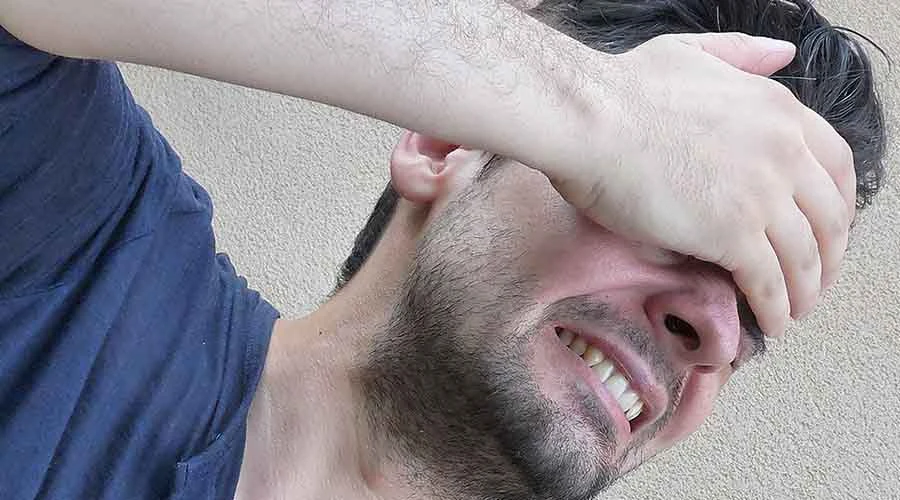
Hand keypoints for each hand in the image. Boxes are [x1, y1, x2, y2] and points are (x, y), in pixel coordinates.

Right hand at [542, 32, 855, 337]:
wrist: (589, 119)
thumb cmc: (623, 89)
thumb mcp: (692, 51)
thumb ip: (742, 54)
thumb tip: (782, 54)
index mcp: (779, 110)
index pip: (838, 167)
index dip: (838, 207)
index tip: (826, 229)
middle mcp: (784, 152)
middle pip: (829, 219)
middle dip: (827, 257)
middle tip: (815, 279)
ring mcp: (762, 194)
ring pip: (803, 257)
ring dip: (805, 292)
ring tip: (794, 311)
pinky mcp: (732, 234)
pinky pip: (768, 283)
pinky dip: (776, 309)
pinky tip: (771, 322)